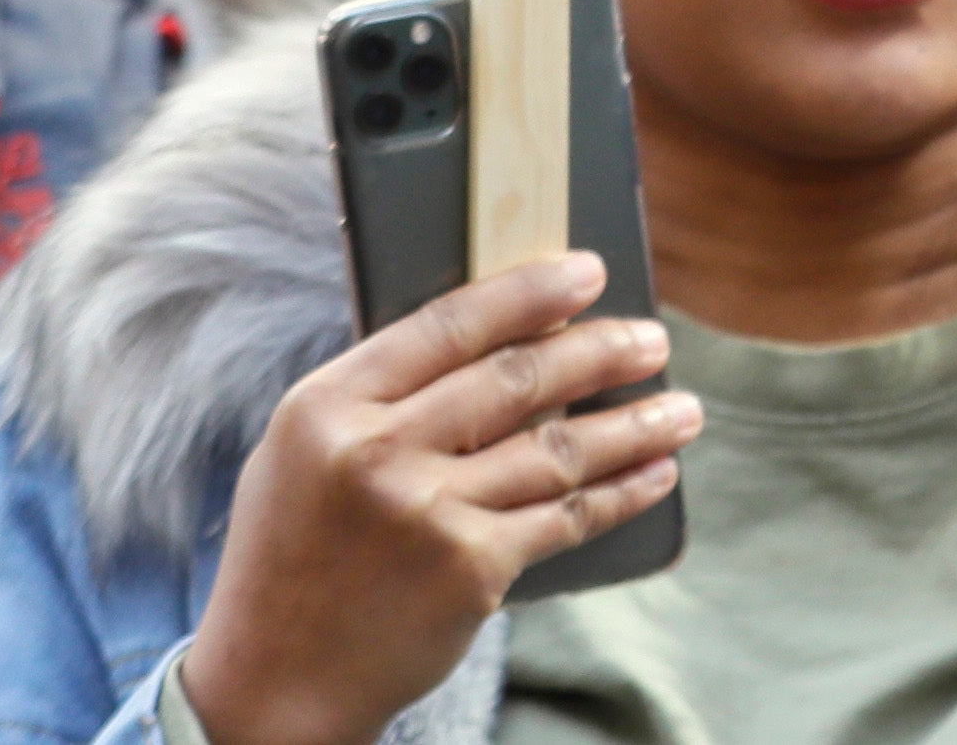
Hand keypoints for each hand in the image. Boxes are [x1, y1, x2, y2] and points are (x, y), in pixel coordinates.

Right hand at [177, 254, 697, 744]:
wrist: (272, 683)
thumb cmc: (296, 555)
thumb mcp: (305, 455)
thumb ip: (383, 396)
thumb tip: (504, 333)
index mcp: (325, 407)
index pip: (448, 325)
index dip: (528, 292)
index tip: (588, 273)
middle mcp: (376, 453)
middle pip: (517, 378)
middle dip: (601, 351)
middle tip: (651, 339)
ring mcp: (427, 513)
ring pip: (560, 448)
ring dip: (636, 424)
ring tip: (683, 408)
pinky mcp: (471, 569)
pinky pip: (567, 516)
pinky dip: (623, 492)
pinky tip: (657, 473)